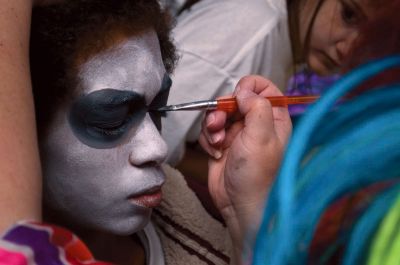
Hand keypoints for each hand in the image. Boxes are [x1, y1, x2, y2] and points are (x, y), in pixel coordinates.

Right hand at [199, 75, 291, 259]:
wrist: (240, 205)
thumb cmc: (258, 175)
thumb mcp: (261, 136)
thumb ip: (256, 107)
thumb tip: (243, 91)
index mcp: (274, 118)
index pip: (265, 88)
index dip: (249, 87)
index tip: (238, 96)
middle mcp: (256, 123)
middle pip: (235, 99)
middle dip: (223, 109)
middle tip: (219, 123)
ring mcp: (238, 134)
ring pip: (219, 114)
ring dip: (213, 125)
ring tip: (217, 142)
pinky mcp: (222, 145)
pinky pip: (209, 130)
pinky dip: (208, 139)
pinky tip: (214, 153)